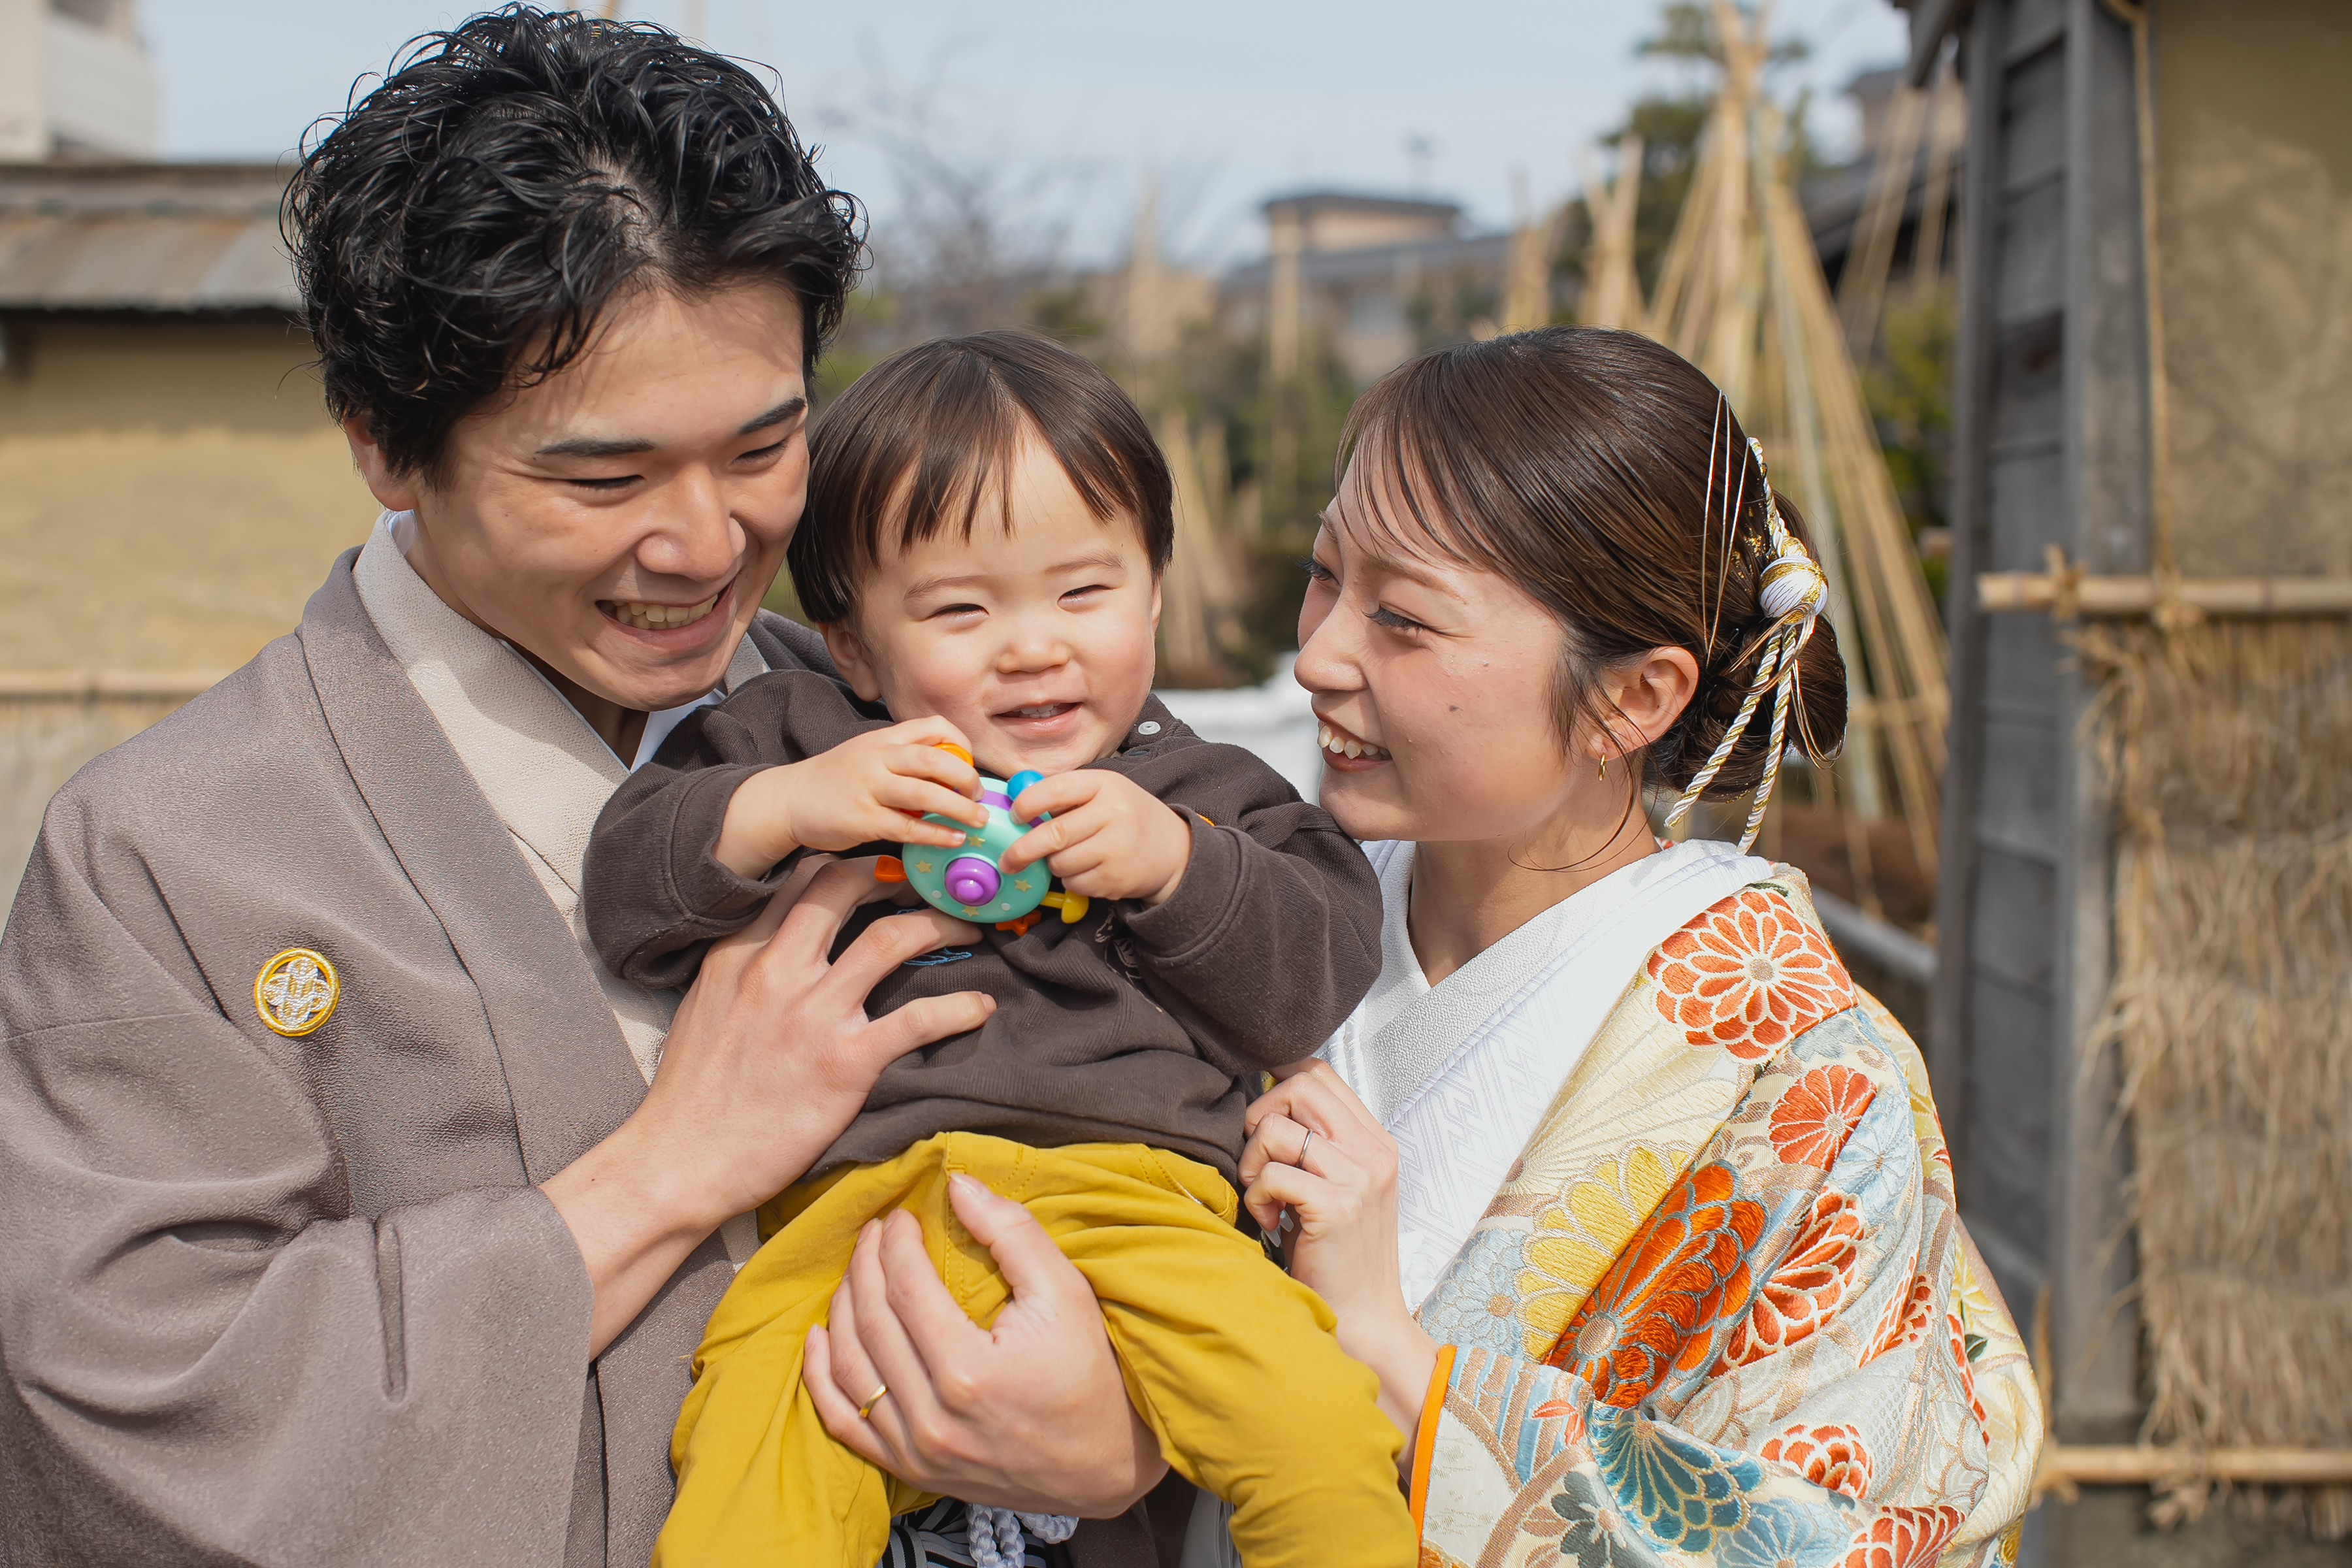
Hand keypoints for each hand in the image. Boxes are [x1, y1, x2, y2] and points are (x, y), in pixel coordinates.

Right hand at [545, 860, 990, 1354]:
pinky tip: (981, 1007)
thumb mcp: (706, 1005)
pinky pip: (918, 1019)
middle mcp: (777, 970)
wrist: (681, 1161)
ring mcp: (813, 1014)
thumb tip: (778, 942)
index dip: (848, 865)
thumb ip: (743, 966)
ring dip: (940, 927)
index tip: (881, 869)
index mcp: (739, 954)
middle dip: (897, 877)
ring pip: (891, 939)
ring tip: (968, 929)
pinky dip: (959, 1008)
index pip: (799, 881)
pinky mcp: (845, 1062)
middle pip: (846, 888)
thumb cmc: (694, 1093)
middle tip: (930, 885)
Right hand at [715, 718, 985, 877]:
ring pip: (926, 793)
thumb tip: (951, 774)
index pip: (934, 727)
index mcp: (884, 738)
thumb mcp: (869, 754)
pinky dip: (936, 834)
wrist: (789, 800)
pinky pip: (908, 827)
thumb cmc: (836, 780)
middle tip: (979, 796)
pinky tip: (953, 840)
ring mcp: (869, 787)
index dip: (962, 745)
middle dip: (967, 778)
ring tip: (978, 821)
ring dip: (959, 809)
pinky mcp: (862, 819)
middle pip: (936, 758)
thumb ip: (903, 758)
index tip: (972, 765)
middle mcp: (878, 757)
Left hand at [805, 1174, 1166, 1516]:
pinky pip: (843, 1423)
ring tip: (855, 1271)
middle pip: (870, 1322)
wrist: (1106, 1463)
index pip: (905, 1287)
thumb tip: (956, 1185)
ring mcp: (917, 1451)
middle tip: (874, 1232)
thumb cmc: (1092, 1372)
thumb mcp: (1065, 1291)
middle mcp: (933, 1418)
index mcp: (968, 1372)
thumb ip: (1011, 1232)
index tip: (900, 1216)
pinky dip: (821, 1378)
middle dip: (865, 1264)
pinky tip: (817, 1338)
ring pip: (848, 1367)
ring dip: (840, 1308)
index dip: (894, 1242)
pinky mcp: (912, 1471)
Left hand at [997, 769, 1192, 905]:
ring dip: (1054, 865)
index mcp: (1104, 784)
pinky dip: (1072, 880)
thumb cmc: (1126, 817)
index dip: (1026, 805)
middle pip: (1052, 835)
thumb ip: (1065, 796)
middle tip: (1008, 860)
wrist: (1172, 850)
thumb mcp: (1103, 792)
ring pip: (1060, 863)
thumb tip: (1017, 806)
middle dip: (1022, 851)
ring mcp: (1116, 847)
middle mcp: (1112, 813)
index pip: (1054, 790)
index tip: (1014, 817)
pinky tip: (1090, 870)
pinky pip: (1074, 883)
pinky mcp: (1116, 877)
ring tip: (1071, 857)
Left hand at [1239, 1059, 1436, 1450]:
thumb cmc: (1338, 1259)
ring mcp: (1359, 1177)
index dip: (1277, 1086)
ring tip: (1264, 1197)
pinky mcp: (1337, 1207)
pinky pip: (1272, 1173)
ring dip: (1253, 1161)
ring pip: (1277, 1128)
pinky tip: (1270, 1223)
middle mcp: (1373, 1151)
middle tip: (1258, 1161)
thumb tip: (1261, 1104)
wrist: (1363, 1322)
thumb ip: (1316, 1146)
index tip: (1261, 1124)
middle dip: (1260, 1115)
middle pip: (1299, 1085)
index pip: (1319, 1074)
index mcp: (1375, 1142)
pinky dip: (1257, 1197)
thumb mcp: (1338, 1190)